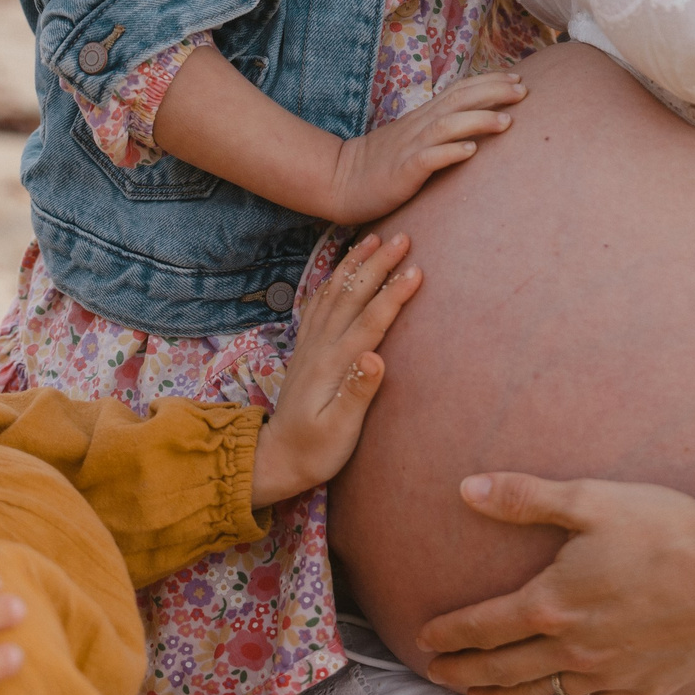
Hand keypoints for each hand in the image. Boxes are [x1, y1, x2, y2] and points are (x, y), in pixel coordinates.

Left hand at [250, 232, 420, 507]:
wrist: (276, 457)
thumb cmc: (314, 450)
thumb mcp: (339, 430)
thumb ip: (357, 394)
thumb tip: (376, 358)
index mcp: (333, 365)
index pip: (370, 321)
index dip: (394, 294)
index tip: (417, 269)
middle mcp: (320, 347)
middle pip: (352, 295)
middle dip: (378, 264)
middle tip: (402, 236)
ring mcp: (310, 345)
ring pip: (334, 292)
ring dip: (355, 263)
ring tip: (374, 238)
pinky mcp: (306, 349)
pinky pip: (317, 304)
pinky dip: (331, 279)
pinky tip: (339, 268)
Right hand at [322, 72, 526, 223]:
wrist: (339, 181)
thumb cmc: (381, 164)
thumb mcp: (413, 140)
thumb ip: (440, 130)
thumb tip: (475, 125)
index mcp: (423, 117)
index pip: (459, 90)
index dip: (489, 81)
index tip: (518, 78)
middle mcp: (419, 126)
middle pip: (458, 99)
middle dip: (493, 92)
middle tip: (524, 90)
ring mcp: (410, 147)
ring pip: (447, 125)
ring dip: (478, 120)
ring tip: (507, 121)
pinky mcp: (402, 171)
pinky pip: (428, 158)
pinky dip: (451, 152)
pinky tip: (471, 151)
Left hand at [414, 473, 694, 694]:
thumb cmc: (668, 531)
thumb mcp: (590, 500)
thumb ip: (524, 498)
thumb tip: (466, 489)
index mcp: (552, 602)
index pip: (484, 625)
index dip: (449, 634)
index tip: (425, 640)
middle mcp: (573, 646)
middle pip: (502, 669)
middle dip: (464, 672)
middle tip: (436, 675)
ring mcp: (609, 671)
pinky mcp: (644, 685)